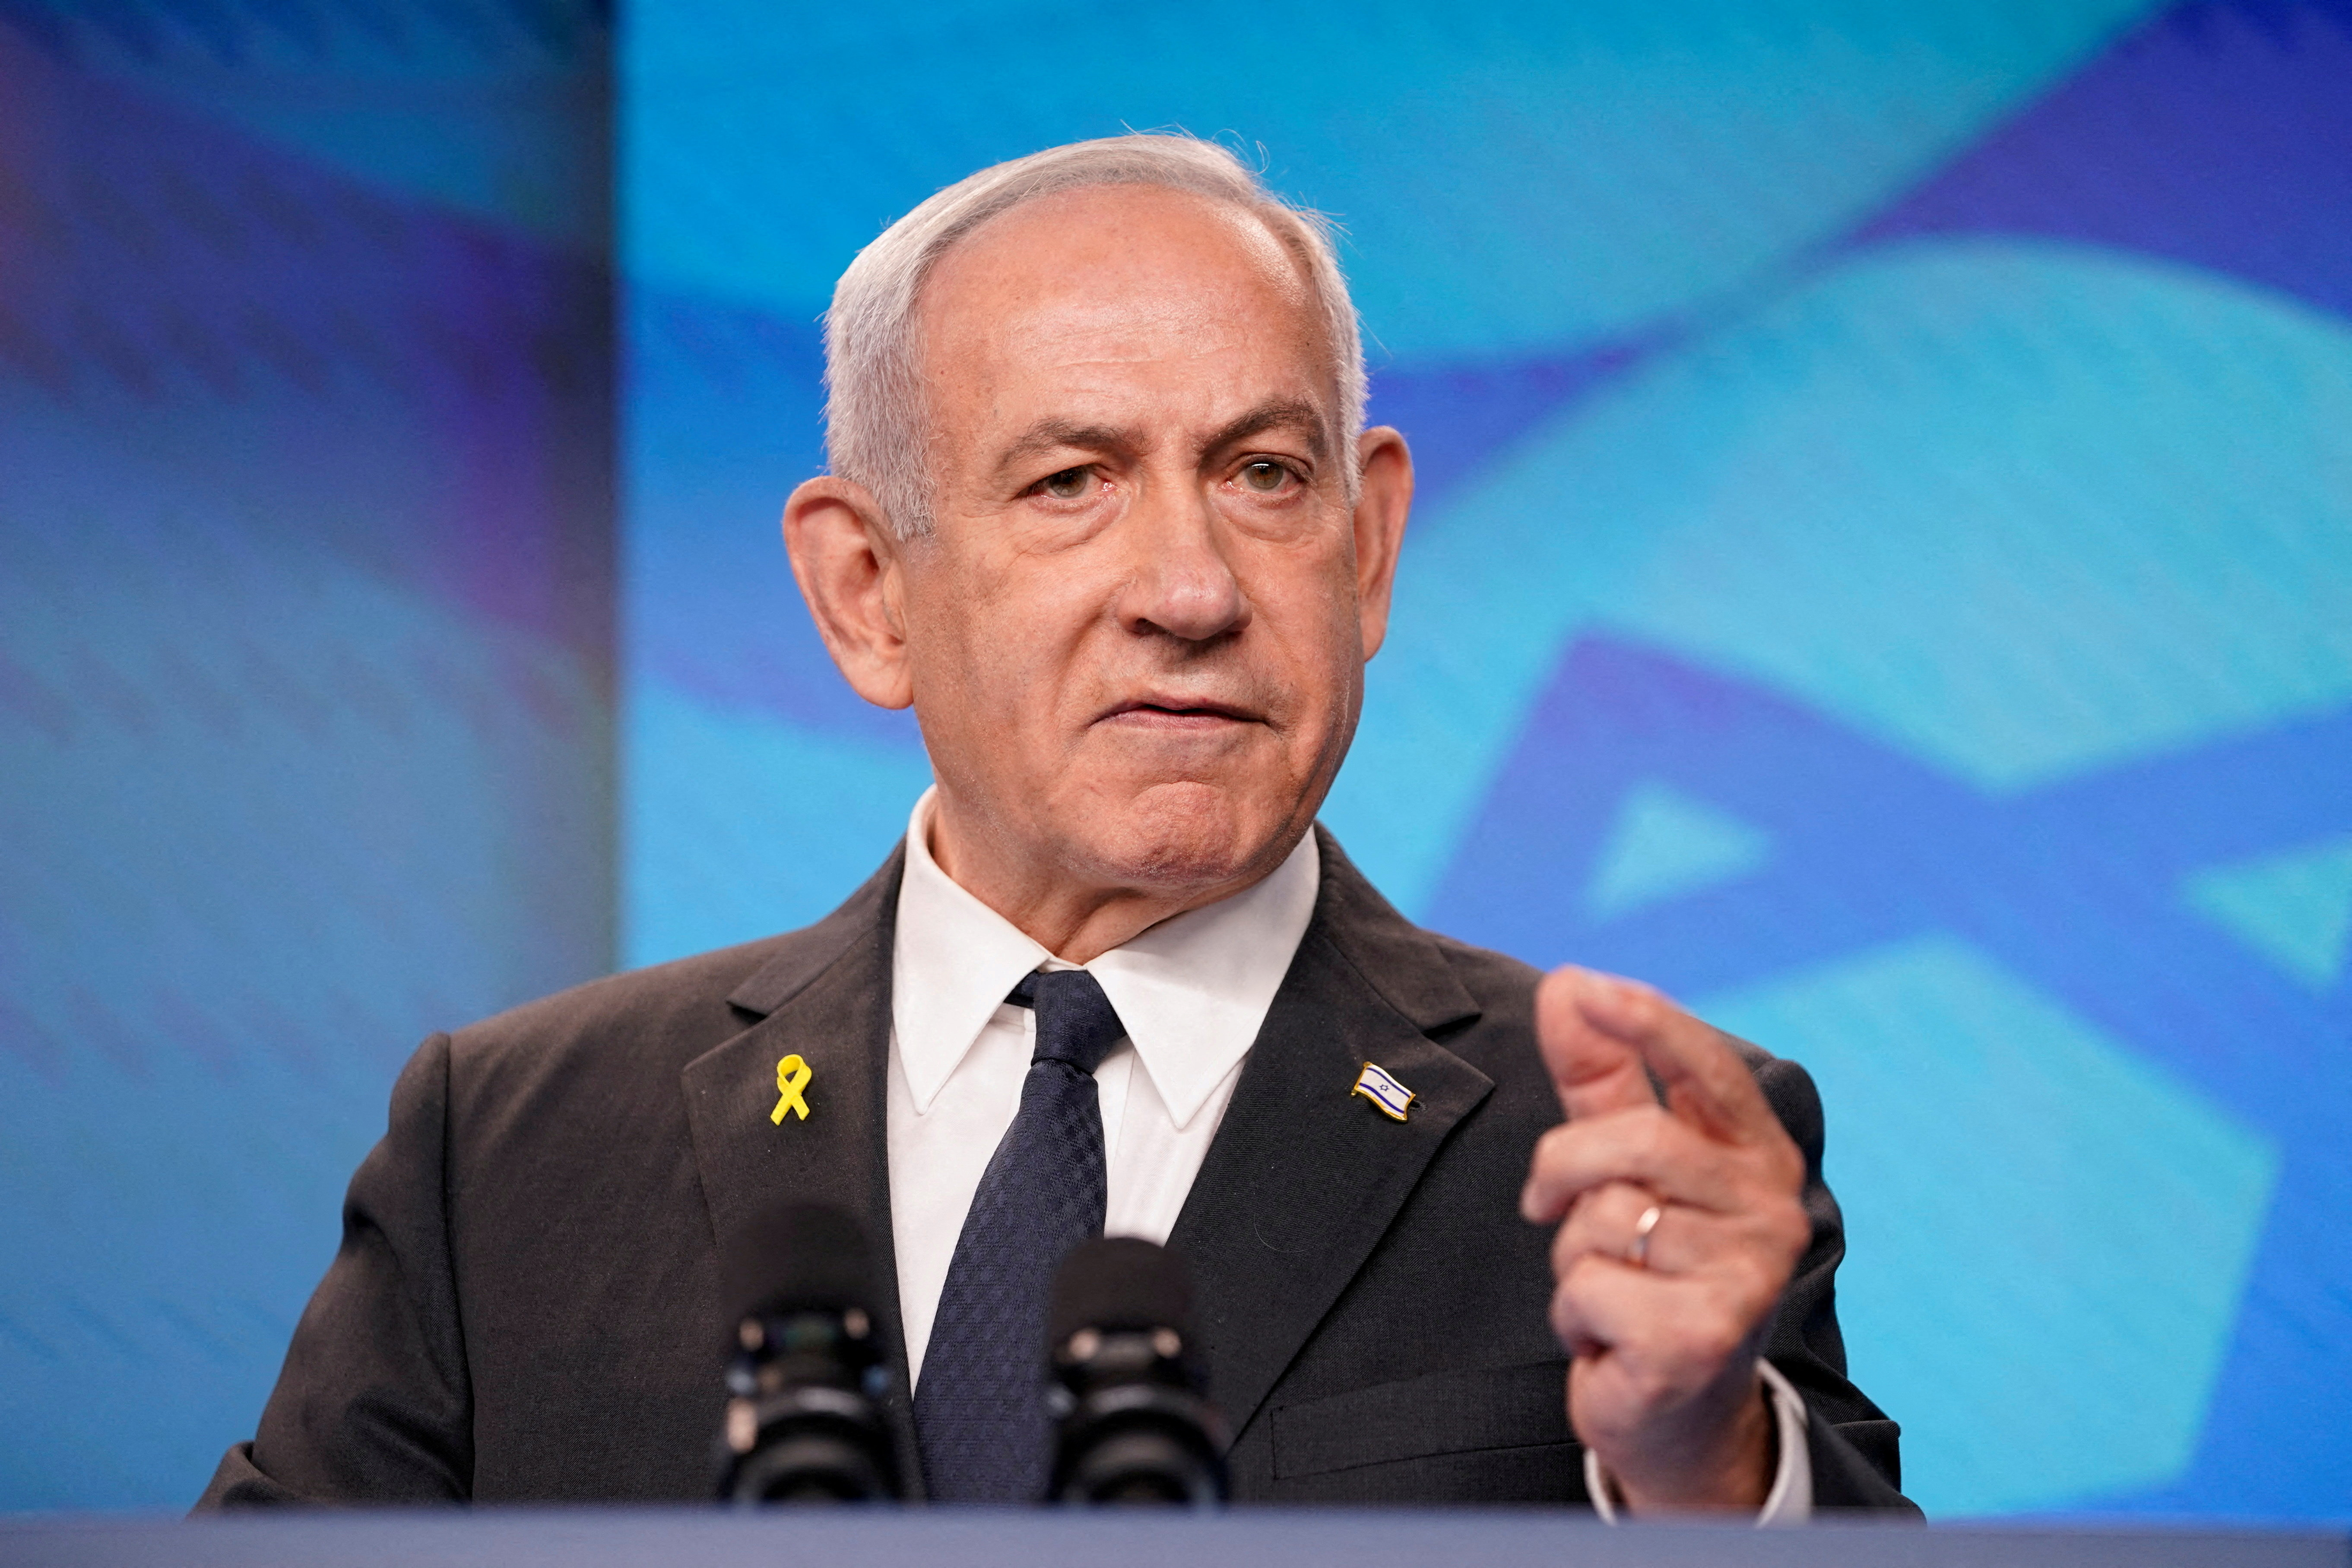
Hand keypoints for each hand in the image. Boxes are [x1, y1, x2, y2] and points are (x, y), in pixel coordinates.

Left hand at [1519, 966, 1809, 1513]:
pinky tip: (1609, 1338)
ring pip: (1604, 1220)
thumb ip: (1601, 1078)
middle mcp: (1770, 1210)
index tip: (1582, 984)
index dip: (1646, 1021)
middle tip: (1548, 1207)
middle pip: (1635, 1140)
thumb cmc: (1652, 1271)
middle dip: (1564, 1168)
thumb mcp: (1625, 1167)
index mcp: (1758, 1156)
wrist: (1677, 1410)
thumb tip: (1567, 983)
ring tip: (1608, 1287)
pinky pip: (1590, 1289)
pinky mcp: (1701, 1338)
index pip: (1707, 1069)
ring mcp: (1745, 1276)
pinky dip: (1574, 1314)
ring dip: (1573, 1257)